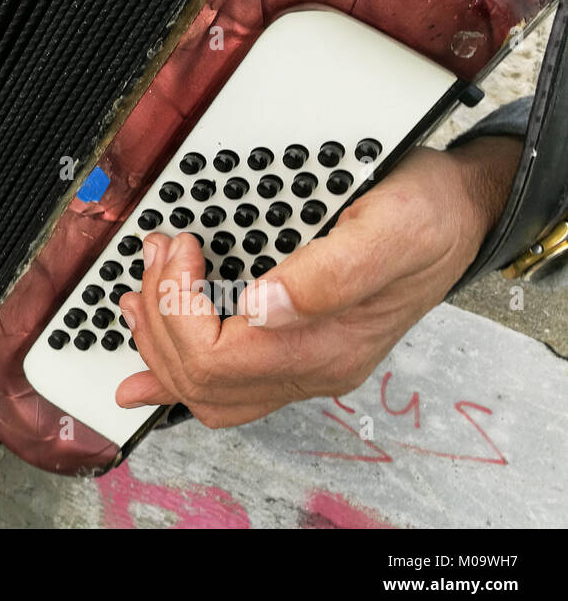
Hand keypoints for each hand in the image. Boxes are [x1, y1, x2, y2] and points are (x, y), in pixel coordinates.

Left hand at [115, 137, 521, 427]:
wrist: (461, 210)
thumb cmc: (431, 215)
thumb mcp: (389, 226)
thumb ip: (329, 273)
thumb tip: (261, 306)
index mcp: (328, 344)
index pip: (219, 361)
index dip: (179, 308)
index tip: (181, 249)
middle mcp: (313, 365)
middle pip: (202, 382)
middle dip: (160, 320)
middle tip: (158, 257)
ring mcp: (303, 361)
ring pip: (206, 390)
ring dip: (160, 343)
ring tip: (139, 294)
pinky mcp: (295, 343)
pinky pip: (224, 380)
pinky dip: (176, 364)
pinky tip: (148, 358)